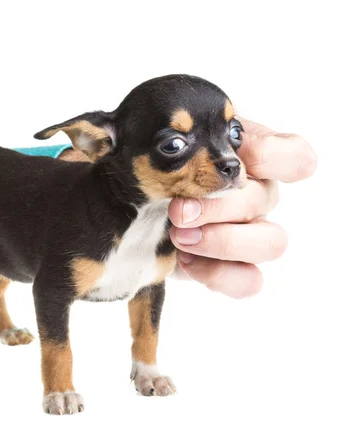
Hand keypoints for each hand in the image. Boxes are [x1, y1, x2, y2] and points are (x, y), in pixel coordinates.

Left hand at [168, 118, 316, 297]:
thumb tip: (162, 139)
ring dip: (223, 241)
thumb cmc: (156, 171)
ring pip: (271, 243)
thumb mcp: (164, 148)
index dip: (272, 156)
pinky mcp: (232, 269)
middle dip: (217, 205)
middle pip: (265, 199)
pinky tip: (184, 260)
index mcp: (251, 160)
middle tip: (177, 211)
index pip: (294, 155)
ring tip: (180, 237)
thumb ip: (175, 138)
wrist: (138, 211)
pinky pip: (249, 281)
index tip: (236, 156)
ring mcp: (251, 235)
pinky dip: (217, 274)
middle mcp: (258, 196)